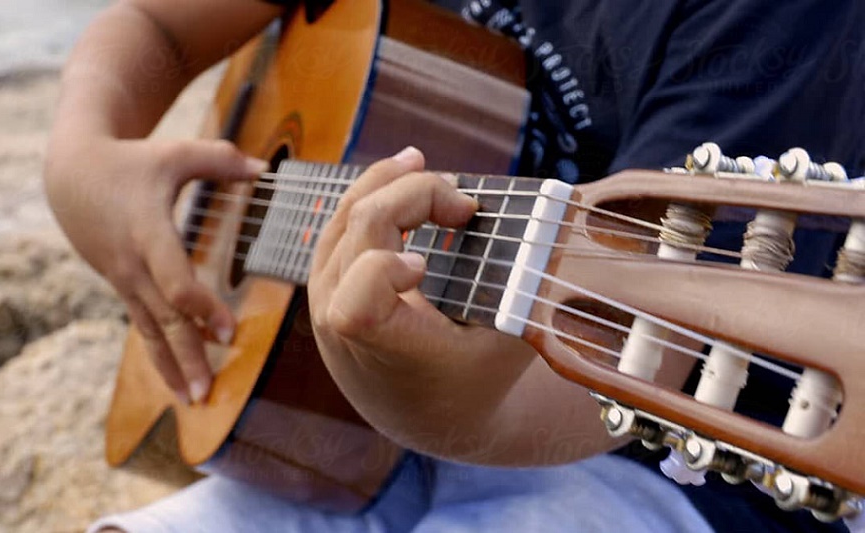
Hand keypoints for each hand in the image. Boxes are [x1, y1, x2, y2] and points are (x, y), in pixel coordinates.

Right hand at [45, 137, 265, 403]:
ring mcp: (125, 279)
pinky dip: (159, 352)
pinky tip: (177, 379)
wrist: (70, 174)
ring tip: (193, 400)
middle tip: (207, 393)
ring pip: (149, 330)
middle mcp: (134, 265)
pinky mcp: (122, 286)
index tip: (228, 332)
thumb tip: (265, 169)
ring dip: (171, 367)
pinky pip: (142, 325)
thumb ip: (220, 160)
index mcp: (149, 233)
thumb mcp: (174, 154)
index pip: (175, 282)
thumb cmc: (130, 161)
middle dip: (187, 357)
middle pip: (164, 319)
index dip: (202, 308)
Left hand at [308, 147, 533, 456]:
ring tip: (422, 163)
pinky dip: (371, 194)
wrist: (427, 412)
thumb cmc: (478, 374)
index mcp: (388, 349)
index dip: (384, 270)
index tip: (426, 264)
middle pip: (362, 226)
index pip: (356, 305)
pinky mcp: (323, 280)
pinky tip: (401, 176)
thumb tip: (562, 218)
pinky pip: (338, 223)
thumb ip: (527, 286)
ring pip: (344, 216)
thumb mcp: (512, 340)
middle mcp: (342, 324)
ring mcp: (324, 297)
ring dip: (387, 182)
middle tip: (466, 204)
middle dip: (416, 195)